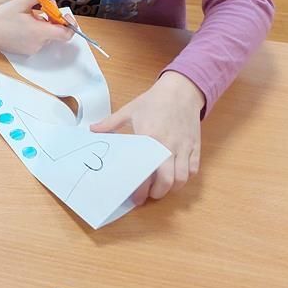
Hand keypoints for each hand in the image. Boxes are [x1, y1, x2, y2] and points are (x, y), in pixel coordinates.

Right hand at [0, 0, 72, 54]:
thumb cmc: (2, 16)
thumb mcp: (20, 3)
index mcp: (39, 32)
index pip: (65, 34)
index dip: (69, 25)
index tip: (64, 15)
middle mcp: (38, 43)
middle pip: (55, 32)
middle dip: (52, 19)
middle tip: (42, 7)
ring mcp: (32, 49)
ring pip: (46, 36)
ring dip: (43, 25)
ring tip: (29, 16)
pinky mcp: (26, 52)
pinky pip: (38, 41)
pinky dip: (36, 33)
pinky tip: (24, 25)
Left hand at [91, 71, 205, 203]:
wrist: (181, 90)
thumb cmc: (154, 101)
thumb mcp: (130, 110)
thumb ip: (110, 123)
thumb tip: (92, 130)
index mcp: (150, 138)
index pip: (146, 170)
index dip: (142, 188)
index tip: (135, 197)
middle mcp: (168, 146)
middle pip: (167, 180)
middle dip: (158, 193)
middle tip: (149, 195)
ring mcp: (184, 147)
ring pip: (182, 178)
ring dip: (172, 188)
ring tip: (162, 188)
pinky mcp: (195, 146)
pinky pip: (193, 169)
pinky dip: (185, 177)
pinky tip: (176, 177)